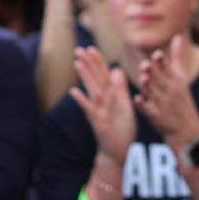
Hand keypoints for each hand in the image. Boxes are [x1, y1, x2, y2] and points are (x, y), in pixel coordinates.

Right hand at [70, 46, 136, 165]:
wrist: (118, 151)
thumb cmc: (121, 128)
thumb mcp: (124, 105)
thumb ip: (120, 88)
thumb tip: (116, 69)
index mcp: (110, 96)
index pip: (103, 75)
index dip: (97, 61)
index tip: (91, 48)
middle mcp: (102, 102)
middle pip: (95, 79)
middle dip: (88, 64)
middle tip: (78, 49)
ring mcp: (99, 111)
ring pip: (93, 91)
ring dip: (85, 77)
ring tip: (78, 63)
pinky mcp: (98, 122)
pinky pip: (90, 110)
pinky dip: (82, 101)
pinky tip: (74, 91)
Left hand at [135, 35, 198, 149]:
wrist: (187, 130)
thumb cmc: (181, 99)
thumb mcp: (181, 77)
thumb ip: (177, 56)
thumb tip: (178, 36)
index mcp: (176, 81)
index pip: (169, 69)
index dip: (162, 62)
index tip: (158, 54)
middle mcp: (170, 91)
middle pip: (160, 79)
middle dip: (153, 72)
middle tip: (145, 65)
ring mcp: (163, 104)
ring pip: (153, 93)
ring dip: (148, 86)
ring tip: (143, 79)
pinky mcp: (156, 117)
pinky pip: (148, 110)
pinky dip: (143, 105)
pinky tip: (137, 99)